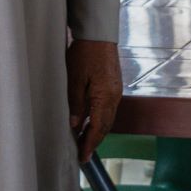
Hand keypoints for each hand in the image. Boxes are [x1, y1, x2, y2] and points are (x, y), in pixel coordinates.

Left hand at [66, 38, 122, 162]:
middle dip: (94, 142)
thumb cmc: (84, 53)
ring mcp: (116, 91)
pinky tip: (90, 122)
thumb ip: (76, 104)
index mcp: (104, 97)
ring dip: (97, 131)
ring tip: (84, 142)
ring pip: (108, 119)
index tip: (82, 157)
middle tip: (82, 155)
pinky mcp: (114, 86)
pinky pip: (108, 109)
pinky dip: (100, 120)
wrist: (98, 33)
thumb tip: (75, 126)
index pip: (97, 128)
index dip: (89, 144)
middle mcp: (114, 97)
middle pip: (105, 126)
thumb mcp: (74, 79)